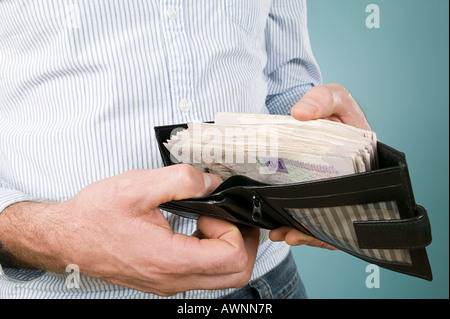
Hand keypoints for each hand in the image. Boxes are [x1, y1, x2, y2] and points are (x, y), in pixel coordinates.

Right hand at [0, 164, 258, 295]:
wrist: (66, 238)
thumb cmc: (95, 216)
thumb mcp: (138, 186)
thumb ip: (181, 180)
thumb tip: (212, 182)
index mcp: (169, 260)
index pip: (232, 258)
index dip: (234, 229)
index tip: (213, 210)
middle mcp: (173, 280)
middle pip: (236, 275)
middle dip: (242, 242)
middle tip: (225, 216)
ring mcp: (170, 284)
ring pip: (224, 278)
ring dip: (228, 248)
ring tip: (210, 221)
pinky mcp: (165, 280)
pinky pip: (204, 274)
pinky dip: (212, 253)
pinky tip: (196, 230)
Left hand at [269, 83, 369, 249]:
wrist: (316, 114)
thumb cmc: (333, 110)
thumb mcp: (333, 97)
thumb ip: (322, 99)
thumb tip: (301, 113)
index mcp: (364, 161)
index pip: (360, 193)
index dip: (343, 210)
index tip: (320, 217)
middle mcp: (351, 182)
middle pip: (339, 214)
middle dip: (317, 229)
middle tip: (295, 234)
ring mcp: (332, 190)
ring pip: (323, 220)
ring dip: (303, 231)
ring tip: (283, 234)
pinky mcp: (313, 194)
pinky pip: (308, 216)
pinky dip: (294, 224)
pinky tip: (279, 229)